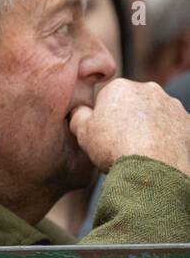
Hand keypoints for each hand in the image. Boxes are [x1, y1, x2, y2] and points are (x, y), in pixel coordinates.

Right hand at [69, 78, 189, 175]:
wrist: (152, 170)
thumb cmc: (113, 148)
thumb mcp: (81, 131)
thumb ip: (78, 114)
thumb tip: (80, 110)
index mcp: (120, 87)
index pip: (107, 97)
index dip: (103, 116)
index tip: (103, 133)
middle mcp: (149, 89)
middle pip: (133, 102)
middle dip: (128, 117)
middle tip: (121, 141)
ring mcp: (172, 105)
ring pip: (154, 113)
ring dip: (147, 126)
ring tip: (140, 149)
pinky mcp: (188, 122)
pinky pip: (172, 127)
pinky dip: (166, 136)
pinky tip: (157, 152)